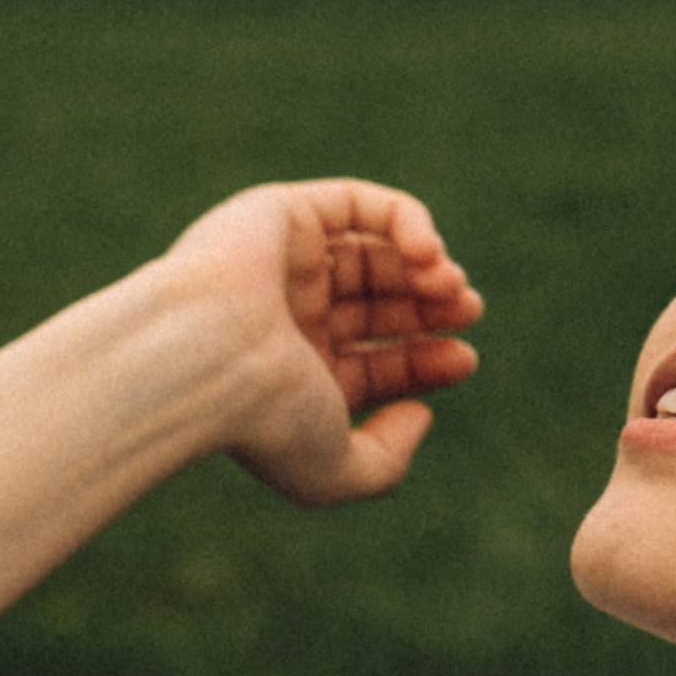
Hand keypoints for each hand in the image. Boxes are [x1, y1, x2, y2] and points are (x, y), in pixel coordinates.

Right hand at [163, 180, 483, 505]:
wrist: (206, 358)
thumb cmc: (264, 421)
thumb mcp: (334, 472)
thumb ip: (385, 460)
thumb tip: (422, 414)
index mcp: (290, 376)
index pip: (373, 362)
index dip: (427, 360)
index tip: (465, 360)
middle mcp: (283, 316)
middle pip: (378, 305)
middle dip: (432, 307)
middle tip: (469, 310)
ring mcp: (282, 263)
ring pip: (372, 252)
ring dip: (425, 266)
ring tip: (451, 286)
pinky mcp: (281, 213)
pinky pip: (357, 204)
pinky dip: (406, 221)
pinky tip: (428, 254)